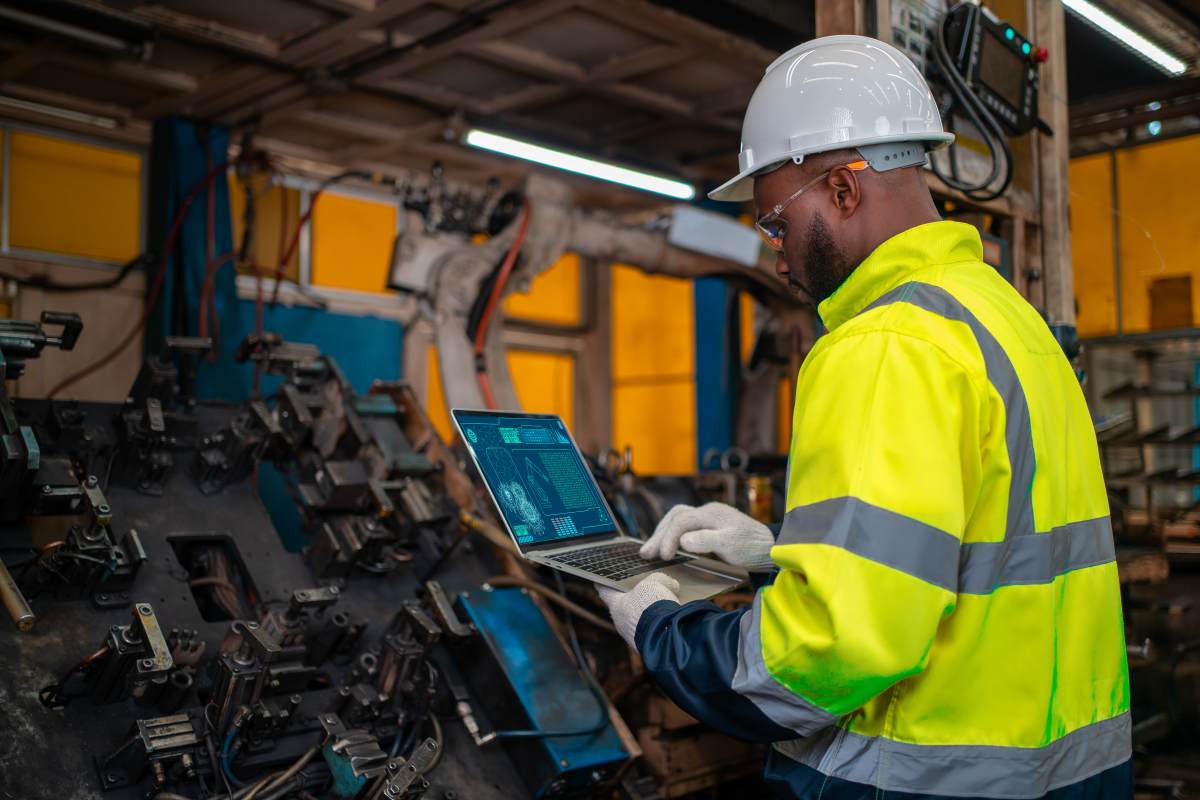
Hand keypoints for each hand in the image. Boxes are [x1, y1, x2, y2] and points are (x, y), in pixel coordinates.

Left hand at [598, 572, 679, 647]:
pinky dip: (657, 625)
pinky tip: (669, 620)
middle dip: (633, 600)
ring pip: (638, 621)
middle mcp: (621, 622)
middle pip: (623, 607)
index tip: (599, 582)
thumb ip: (660, 580)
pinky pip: (650, 632)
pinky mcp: (646, 646)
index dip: (604, 585)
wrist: (663, 635)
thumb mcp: (654, 583)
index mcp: (616, 605)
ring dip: (648, 614)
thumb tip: (672, 584)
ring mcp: (632, 637)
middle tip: (643, 590)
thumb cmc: (651, 605)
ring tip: (663, 605)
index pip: (605, 591)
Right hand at [640, 502, 774, 571]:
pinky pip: (684, 528)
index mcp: (711, 513)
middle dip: (659, 535)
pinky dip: (672, 537)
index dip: (668, 537)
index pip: (681, 521)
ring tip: (650, 551)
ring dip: (663, 535)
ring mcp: (708, 520)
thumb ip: (705, 540)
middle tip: (645, 554)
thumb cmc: (753, 546)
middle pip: (675, 517)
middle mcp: (707, 513)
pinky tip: (666, 547)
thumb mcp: (731, 544)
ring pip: (677, 521)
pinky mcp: (710, 529)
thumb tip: (682, 540)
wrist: (772, 548)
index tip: (663, 556)